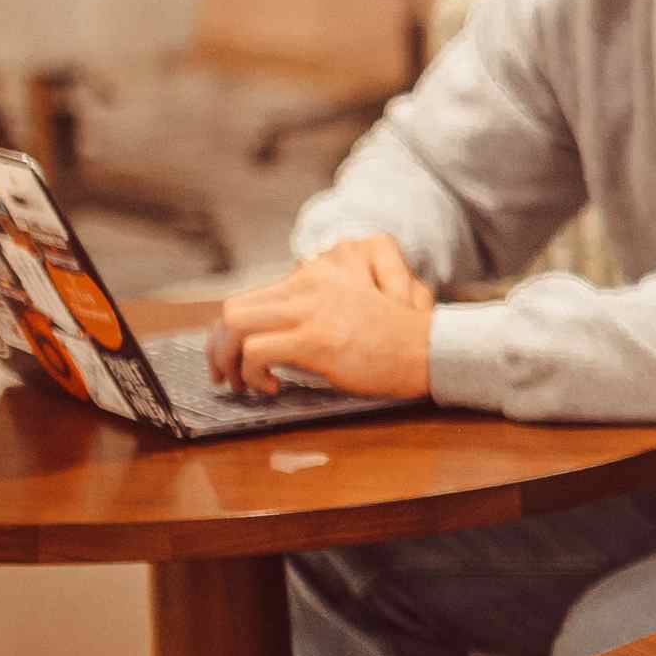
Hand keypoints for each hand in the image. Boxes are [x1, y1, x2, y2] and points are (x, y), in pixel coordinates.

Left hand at [209, 242, 436, 400]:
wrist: (435, 348)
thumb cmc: (405, 335)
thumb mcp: (364, 300)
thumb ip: (327, 301)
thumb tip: (283, 335)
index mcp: (323, 268)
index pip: (258, 295)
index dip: (238, 332)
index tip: (239, 358)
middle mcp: (311, 279)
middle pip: (235, 308)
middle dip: (220, 348)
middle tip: (227, 376)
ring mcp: (311, 307)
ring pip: (234, 323)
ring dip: (227, 360)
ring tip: (240, 385)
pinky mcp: (315, 336)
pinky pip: (256, 351)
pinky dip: (252, 373)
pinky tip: (273, 387)